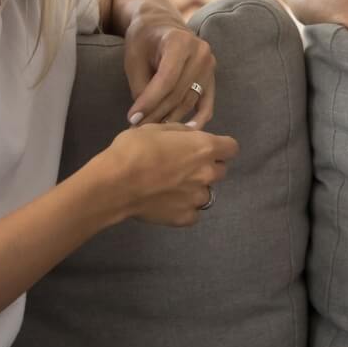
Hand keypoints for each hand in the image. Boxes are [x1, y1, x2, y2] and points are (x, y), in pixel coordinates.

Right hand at [93, 122, 238, 226]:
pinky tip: (168, 204)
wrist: (115, 183)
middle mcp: (207, 173)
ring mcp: (197, 198)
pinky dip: (184, 208)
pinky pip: (193, 213)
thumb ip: (180, 132)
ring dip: (195, 189)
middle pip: (220, 170)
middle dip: (207, 167)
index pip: (231, 147)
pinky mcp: (185, 218)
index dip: (221, 147)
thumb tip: (190, 136)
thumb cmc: (134, 149)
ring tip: (173, 188)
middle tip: (183, 166)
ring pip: (206, 193)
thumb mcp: (156, 128)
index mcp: (204, 148)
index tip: (205, 148)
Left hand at [124, 13, 215, 128]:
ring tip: (153, 131)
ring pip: (189, 100)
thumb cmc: (143, 40)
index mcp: (180, 41)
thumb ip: (140, 87)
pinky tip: (187, 132)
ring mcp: (209, 65)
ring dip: (171, 119)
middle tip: (139, 129)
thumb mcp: (134, 59)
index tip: (133, 118)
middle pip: (178, 93)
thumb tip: (144, 119)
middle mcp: (200, 52)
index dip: (149, 101)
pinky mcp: (212, 77)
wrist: (160, 24)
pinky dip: (198, 119)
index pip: (166, 79)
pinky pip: (206, 103)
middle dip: (157, 113)